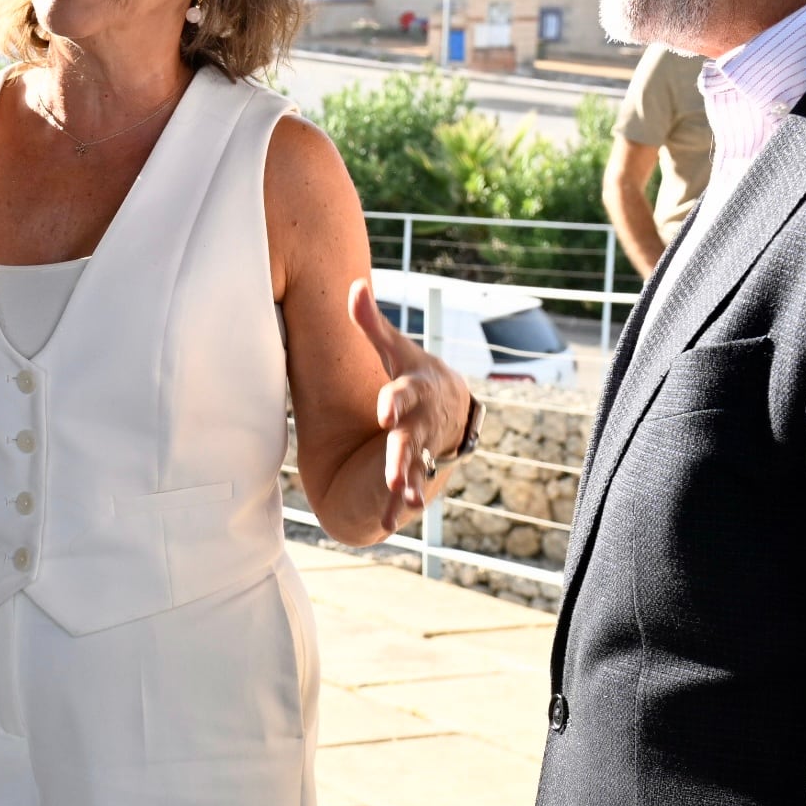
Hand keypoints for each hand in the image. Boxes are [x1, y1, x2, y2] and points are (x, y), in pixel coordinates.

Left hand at [346, 278, 471, 526]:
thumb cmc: (413, 372)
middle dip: (401, 457)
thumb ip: (371, 323)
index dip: (395, 400)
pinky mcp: (418, 466)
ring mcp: (422, 447)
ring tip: (403, 503)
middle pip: (408, 440)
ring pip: (414, 469)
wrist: (452, 400)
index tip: (385, 410)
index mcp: (413, 391)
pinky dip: (402, 503)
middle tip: (393, 475)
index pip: (404, 394)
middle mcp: (419, 422)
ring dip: (409, 486)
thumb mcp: (395, 348)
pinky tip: (390, 521)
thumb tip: (353, 285)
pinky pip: (411, 486)